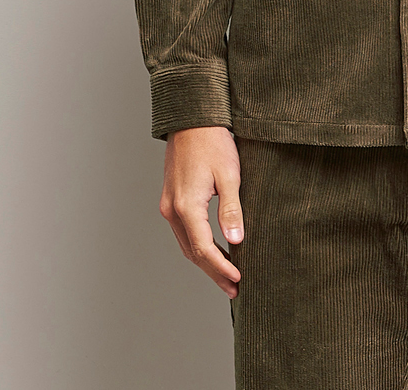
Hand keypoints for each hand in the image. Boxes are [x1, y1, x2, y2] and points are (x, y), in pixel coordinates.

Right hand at [159, 126, 244, 296]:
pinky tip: (214, 250)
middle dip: (213, 272)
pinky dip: (199, 245)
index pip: (203, 249)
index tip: (238, 279)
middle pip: (192, 252)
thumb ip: (231, 209)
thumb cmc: (213, 142)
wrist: (192, 119)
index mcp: (186, 206)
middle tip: (234, 289)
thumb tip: (236, 240)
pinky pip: (184, 231)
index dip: (221, 268)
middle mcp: (172, 209)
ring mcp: (169, 204)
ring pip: (187, 243)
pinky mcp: (171, 198)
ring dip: (206, 261)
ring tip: (227, 276)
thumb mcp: (229, 174)